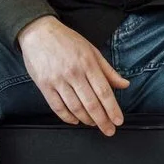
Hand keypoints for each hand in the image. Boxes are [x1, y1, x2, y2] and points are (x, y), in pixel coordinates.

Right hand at [19, 16, 130, 135]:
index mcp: (88, 63)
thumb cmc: (67, 40)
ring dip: (86, 120)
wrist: (38, 33)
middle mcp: (73, 73)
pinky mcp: (44, 85)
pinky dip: (67, 117)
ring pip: (75, 107)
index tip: (118, 121)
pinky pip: (57, 106)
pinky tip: (75, 120)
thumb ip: (108, 70)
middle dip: (102, 120)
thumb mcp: (92, 50)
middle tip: (109, 130)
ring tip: (94, 124)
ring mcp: (58, 80)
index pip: (104, 92)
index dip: (112, 109)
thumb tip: (125, 84)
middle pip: (91, 103)